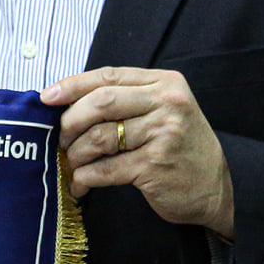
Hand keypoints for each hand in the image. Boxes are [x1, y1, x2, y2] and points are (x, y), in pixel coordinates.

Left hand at [42, 66, 233, 237]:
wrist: (217, 188)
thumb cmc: (179, 147)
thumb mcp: (162, 111)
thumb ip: (125, 100)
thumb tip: (66, 102)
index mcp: (165, 83)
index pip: (108, 76)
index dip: (72, 85)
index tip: (47, 98)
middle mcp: (167, 103)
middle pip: (101, 102)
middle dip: (70, 121)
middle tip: (59, 138)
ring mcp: (164, 134)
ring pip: (99, 138)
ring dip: (76, 153)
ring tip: (72, 163)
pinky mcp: (156, 166)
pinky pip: (105, 169)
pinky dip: (85, 177)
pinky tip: (81, 184)